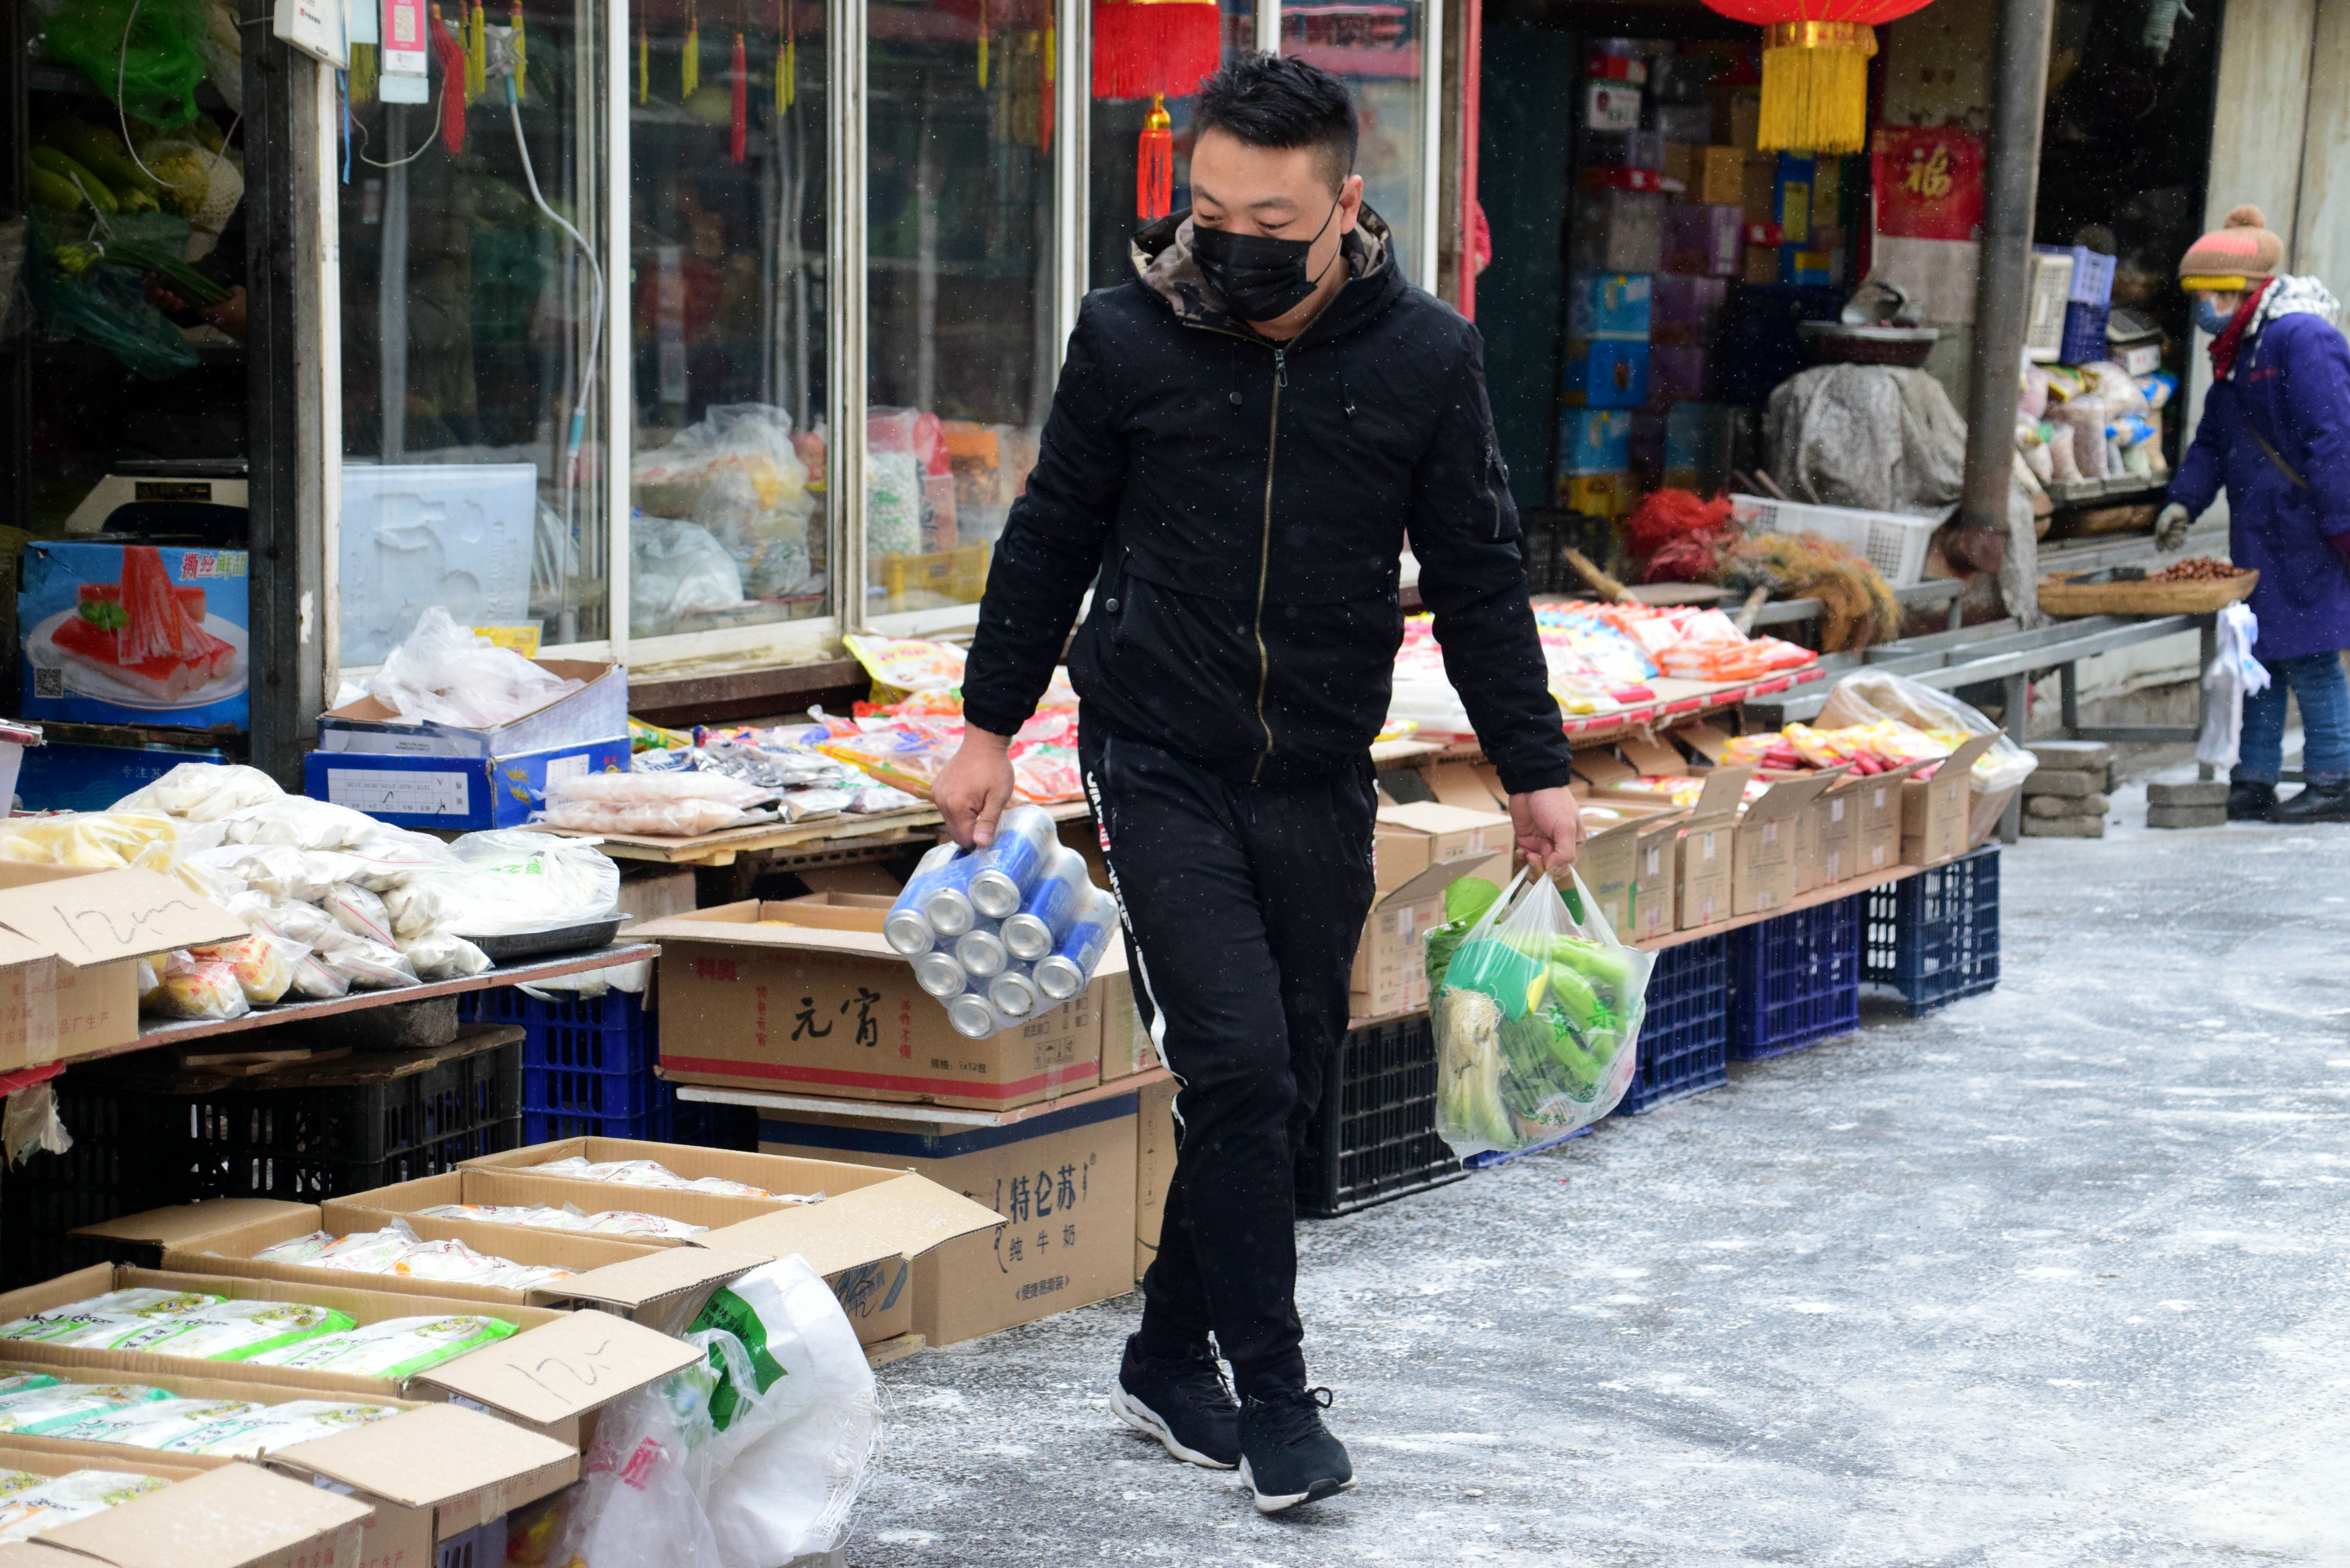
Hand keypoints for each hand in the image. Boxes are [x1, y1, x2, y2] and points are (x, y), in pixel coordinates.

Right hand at [933, 727, 1015, 848]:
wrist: (983, 741)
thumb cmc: (995, 768)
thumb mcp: (998, 797)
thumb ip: (989, 822)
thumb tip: (981, 844)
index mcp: (956, 806)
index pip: (963, 838)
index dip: (978, 839)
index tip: (990, 829)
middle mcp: (941, 801)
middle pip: (954, 831)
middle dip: (970, 829)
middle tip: (986, 815)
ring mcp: (936, 794)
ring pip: (950, 820)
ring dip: (964, 818)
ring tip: (979, 802)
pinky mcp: (936, 787)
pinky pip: (946, 807)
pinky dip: (957, 807)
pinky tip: (969, 795)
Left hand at [1509, 786, 1582, 874]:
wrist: (1532, 785)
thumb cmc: (1554, 802)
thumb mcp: (1566, 827)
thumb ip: (1564, 852)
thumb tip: (1553, 871)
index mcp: (1573, 844)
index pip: (1566, 868)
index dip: (1555, 870)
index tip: (1546, 862)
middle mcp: (1558, 847)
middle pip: (1550, 871)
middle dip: (1540, 869)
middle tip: (1533, 857)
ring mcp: (1542, 844)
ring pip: (1537, 867)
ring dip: (1530, 865)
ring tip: (1526, 853)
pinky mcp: (1528, 841)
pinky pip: (1525, 858)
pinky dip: (1522, 858)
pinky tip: (1520, 850)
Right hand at [2155, 501, 2191, 551]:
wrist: (2184, 508)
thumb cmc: (2174, 511)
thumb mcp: (2168, 516)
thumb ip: (2164, 524)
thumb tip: (2162, 533)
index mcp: (2160, 530)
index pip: (2157, 541)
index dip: (2158, 546)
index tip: (2161, 550)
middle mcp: (2166, 534)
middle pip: (2167, 544)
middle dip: (2172, 541)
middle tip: (2178, 533)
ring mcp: (2173, 535)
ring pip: (2173, 545)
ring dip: (2177, 542)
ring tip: (2182, 537)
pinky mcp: (2179, 536)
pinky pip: (2179, 543)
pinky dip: (2181, 542)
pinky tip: (2184, 538)